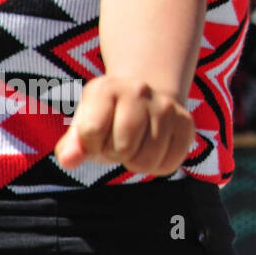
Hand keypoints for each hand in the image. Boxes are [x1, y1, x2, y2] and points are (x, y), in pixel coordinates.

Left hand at [54, 76, 194, 175]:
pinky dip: (157, 166)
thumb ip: (71, 146)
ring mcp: (166, 106)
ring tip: (136, 145)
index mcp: (105, 88)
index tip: (97, 135)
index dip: (91, 144)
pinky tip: (154, 149)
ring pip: (147, 161)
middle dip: (115, 154)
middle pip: (122, 148)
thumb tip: (69, 161)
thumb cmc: (107, 120)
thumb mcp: (83, 127)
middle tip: (118, 141)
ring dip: (136, 162)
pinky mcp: (186, 122)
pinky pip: (169, 165)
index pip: (91, 132)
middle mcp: (138, 90)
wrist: (145, 99)